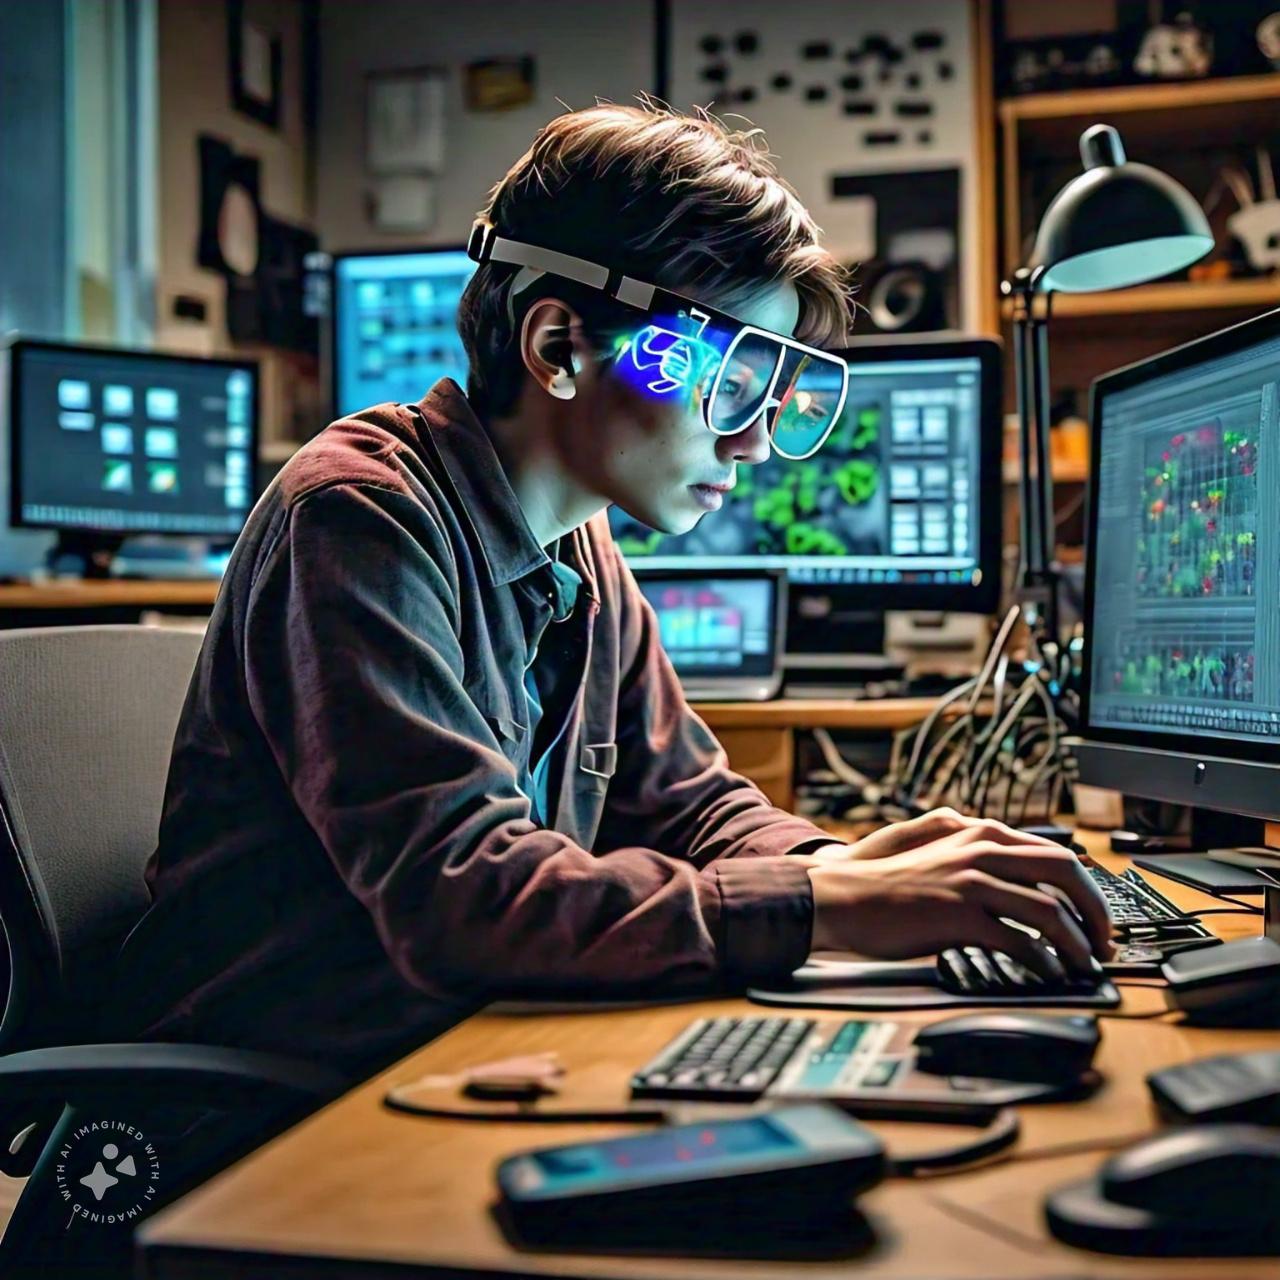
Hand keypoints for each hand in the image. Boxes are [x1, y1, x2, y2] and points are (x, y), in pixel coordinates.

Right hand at [806, 817, 1113, 978]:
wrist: (843, 896)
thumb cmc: (887, 884)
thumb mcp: (938, 852)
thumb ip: (978, 853)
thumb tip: (1020, 871)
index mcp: (981, 834)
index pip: (1055, 854)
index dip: (1085, 888)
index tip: (1095, 917)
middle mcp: (982, 850)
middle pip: (1065, 873)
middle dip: (1096, 911)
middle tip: (1103, 943)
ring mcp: (972, 881)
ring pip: (1050, 910)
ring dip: (1078, 944)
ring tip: (1084, 967)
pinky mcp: (961, 915)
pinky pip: (1021, 941)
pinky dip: (1045, 961)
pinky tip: (1049, 974)